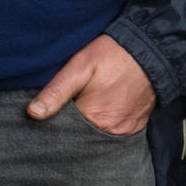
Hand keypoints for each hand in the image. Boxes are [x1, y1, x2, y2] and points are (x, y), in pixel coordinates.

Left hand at [28, 33, 156, 134]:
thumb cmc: (113, 54)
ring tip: (86, 109)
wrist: (153, 48)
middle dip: (72, 128)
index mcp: (93, 118)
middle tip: (70, 108)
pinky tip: (102, 111)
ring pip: (97, 136)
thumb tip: (32, 113)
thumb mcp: (79, 66)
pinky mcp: (136, 126)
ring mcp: (126, 130)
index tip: (54, 113)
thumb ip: (56, 91)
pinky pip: (115, 132)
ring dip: (89, 127)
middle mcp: (111, 130)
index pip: (65, 132)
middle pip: (82, 136)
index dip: (55, 123)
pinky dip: (106, 125)